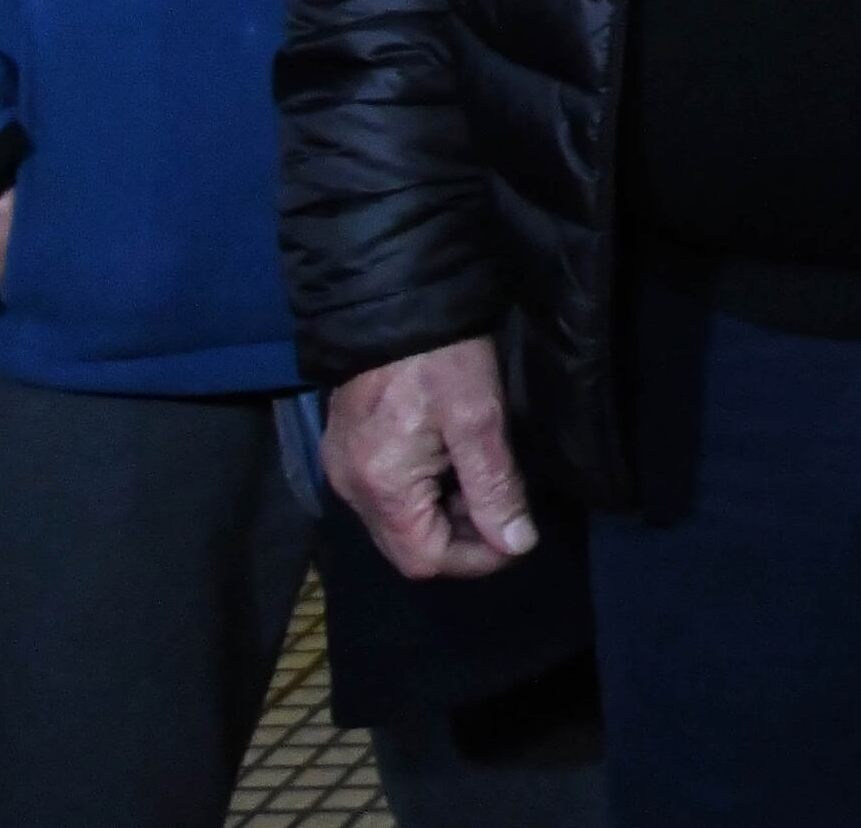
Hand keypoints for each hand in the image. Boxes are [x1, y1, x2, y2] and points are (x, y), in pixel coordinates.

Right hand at [324, 338, 539, 577]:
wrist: (395, 300)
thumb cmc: (442, 357)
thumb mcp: (481, 420)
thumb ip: (495, 487)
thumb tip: (517, 544)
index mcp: (380, 488)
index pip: (425, 560)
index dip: (476, 559)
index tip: (517, 536)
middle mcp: (350, 489)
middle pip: (407, 547)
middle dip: (461, 539)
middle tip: (504, 508)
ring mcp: (343, 470)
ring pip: (398, 523)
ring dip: (444, 517)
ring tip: (484, 483)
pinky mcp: (347, 451)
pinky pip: (387, 496)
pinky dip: (424, 495)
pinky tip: (453, 466)